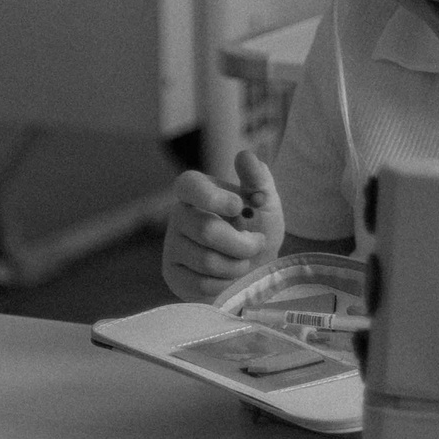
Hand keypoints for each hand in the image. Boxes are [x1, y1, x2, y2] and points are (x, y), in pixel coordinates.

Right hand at [160, 149, 283, 301]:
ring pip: (206, 260)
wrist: (255, 271)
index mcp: (196, 192)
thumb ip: (258, 179)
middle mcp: (178, 216)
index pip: (188, 185)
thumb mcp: (265, 204)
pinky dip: (227, 283)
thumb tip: (245, 156)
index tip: (239, 207)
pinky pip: (202, 283)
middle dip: (242, 243)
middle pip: (207, 230)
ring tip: (245, 261)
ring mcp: (172, 246)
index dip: (213, 197)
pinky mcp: (173, 275)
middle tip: (257, 243)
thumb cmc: (257, 231)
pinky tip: (231, 277)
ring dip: (238, 265)